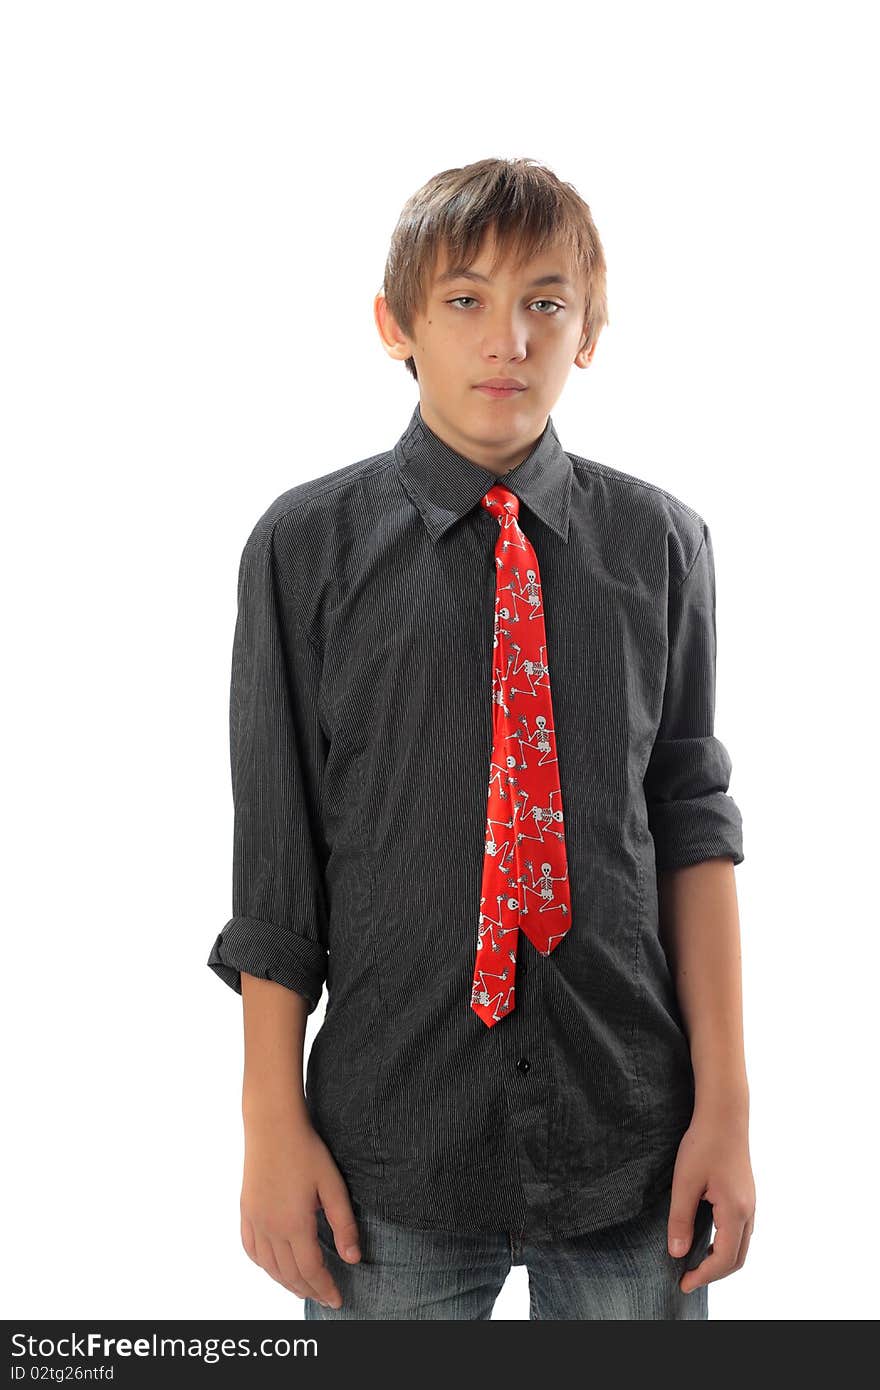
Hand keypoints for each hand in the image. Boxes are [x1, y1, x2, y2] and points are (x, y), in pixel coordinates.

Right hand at [240, 1115, 361, 1308]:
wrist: (272, 1125)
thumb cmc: (306, 1151)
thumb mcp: (332, 1185)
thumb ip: (344, 1224)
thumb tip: (353, 1258)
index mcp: (294, 1225)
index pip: (312, 1270)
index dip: (325, 1289)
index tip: (338, 1300)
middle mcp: (270, 1229)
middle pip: (290, 1274)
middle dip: (309, 1290)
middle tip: (325, 1297)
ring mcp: (254, 1221)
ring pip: (269, 1267)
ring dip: (287, 1283)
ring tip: (304, 1288)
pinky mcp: (245, 1211)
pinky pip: (251, 1250)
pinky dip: (264, 1266)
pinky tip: (274, 1268)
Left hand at [667, 1100, 755, 1293]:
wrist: (724, 1114)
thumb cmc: (703, 1144)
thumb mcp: (684, 1182)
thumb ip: (680, 1220)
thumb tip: (676, 1253)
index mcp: (735, 1211)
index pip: (723, 1259)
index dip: (703, 1275)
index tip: (683, 1283)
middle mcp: (748, 1211)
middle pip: (737, 1259)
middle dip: (714, 1273)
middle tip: (688, 1278)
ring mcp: (751, 1203)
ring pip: (742, 1245)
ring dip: (721, 1260)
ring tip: (696, 1263)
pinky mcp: (747, 1195)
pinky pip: (742, 1231)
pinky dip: (727, 1245)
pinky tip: (708, 1239)